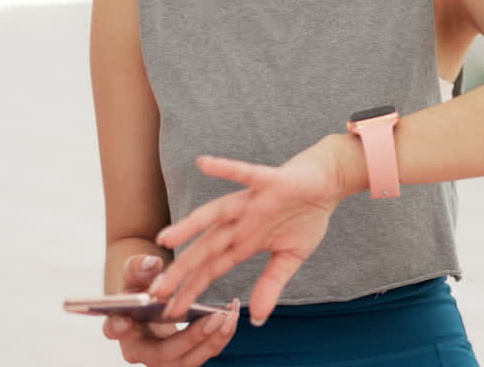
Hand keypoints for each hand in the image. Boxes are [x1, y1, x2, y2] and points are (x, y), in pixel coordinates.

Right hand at [102, 254, 239, 366]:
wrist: (154, 301)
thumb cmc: (142, 286)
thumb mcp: (138, 273)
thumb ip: (140, 267)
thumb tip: (150, 263)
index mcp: (121, 326)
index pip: (114, 329)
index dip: (117, 326)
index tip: (124, 321)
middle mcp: (141, 350)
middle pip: (162, 355)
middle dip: (190, 338)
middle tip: (214, 319)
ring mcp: (165, 359)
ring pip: (189, 361)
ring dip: (212, 340)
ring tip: (230, 317)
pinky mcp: (186, 357)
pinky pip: (206, 353)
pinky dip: (221, 336)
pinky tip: (232, 315)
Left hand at [149, 142, 348, 326]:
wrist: (328, 181)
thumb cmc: (307, 214)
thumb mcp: (291, 257)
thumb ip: (272, 284)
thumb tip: (258, 319)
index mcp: (245, 241)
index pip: (211, 269)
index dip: (191, 289)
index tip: (170, 311)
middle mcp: (241, 222)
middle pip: (206, 247)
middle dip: (182, 269)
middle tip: (155, 291)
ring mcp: (251, 201)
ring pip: (214, 214)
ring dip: (191, 225)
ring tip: (165, 239)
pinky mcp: (268, 181)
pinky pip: (244, 172)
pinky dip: (226, 168)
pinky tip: (204, 163)